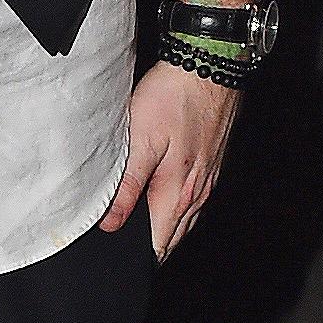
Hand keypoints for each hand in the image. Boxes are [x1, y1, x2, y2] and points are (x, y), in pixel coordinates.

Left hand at [98, 59, 239, 260]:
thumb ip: (128, 183)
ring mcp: (208, 177)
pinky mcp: (211, 161)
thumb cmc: (175, 96)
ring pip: (185, 218)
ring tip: (138, 229)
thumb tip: (111, 223)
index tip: (117, 259)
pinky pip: (193, 197)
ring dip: (164, 226)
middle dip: (150, 246)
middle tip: (122, 247)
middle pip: (173, 235)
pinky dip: (176, 206)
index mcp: (179, 192)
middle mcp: (198, 191)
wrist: (210, 63)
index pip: (158, 245)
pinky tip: (163, 196)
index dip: (137, 257)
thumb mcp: (141, 137)